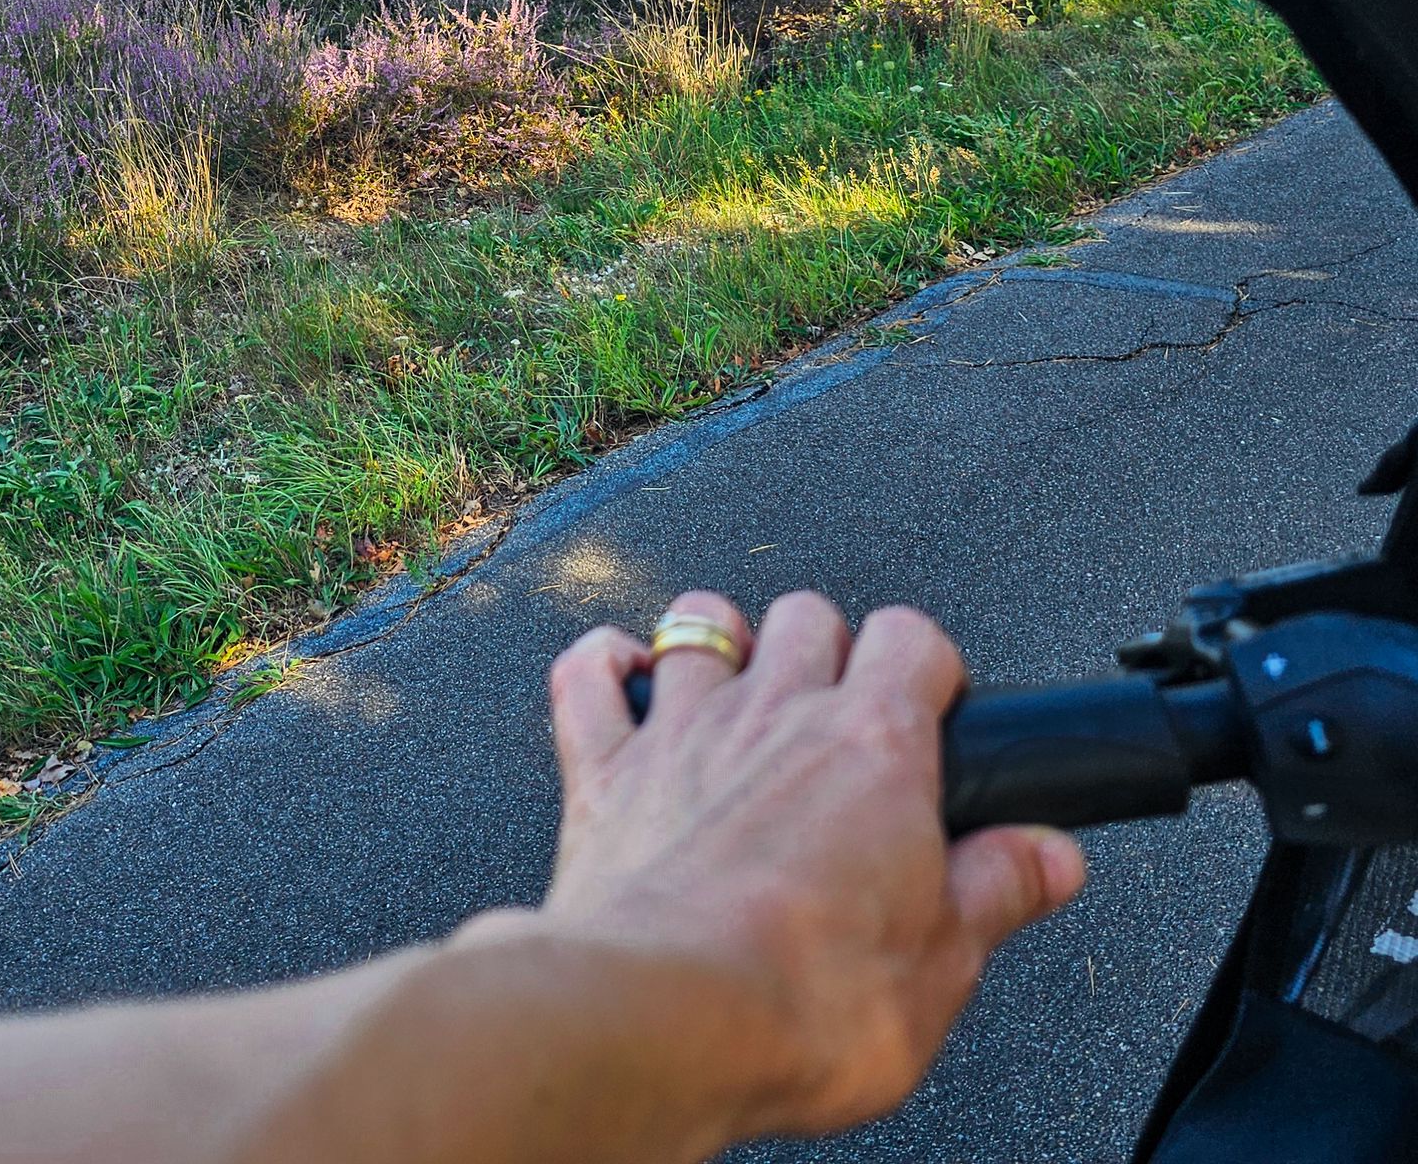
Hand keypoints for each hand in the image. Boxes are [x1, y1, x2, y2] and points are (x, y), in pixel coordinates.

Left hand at [536, 589, 1085, 1140]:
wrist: (662, 1021)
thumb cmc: (801, 1003)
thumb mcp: (944, 967)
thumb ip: (997, 892)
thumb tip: (1049, 854)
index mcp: (872, 748)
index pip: (914, 638)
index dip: (927, 664)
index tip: (933, 705)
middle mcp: (775, 712)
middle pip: (809, 613)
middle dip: (828, 646)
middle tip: (840, 711)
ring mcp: (680, 730)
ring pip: (699, 620)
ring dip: (719, 640)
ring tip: (738, 686)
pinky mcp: (602, 769)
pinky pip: (586, 673)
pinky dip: (601, 664)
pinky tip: (621, 680)